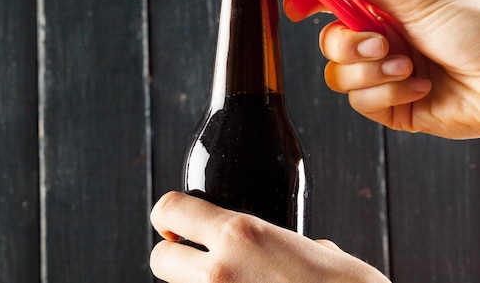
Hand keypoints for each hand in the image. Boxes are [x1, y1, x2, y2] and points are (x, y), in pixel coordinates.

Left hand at [150, 191, 389, 282]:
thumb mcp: (319, 253)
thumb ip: (288, 244)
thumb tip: (294, 250)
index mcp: (242, 234)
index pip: (171, 209)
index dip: (167, 213)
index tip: (174, 221)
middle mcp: (220, 270)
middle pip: (159, 257)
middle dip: (171, 255)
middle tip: (194, 258)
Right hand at [284, 0, 479, 138]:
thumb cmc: (477, 30)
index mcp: (385, 6)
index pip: (333, 0)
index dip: (308, 1)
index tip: (294, 8)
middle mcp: (381, 39)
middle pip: (329, 42)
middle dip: (350, 45)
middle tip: (381, 43)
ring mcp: (383, 74)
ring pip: (339, 76)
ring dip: (373, 73)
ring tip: (409, 67)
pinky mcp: (390, 106)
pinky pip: (361, 102)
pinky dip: (389, 94)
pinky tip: (418, 88)